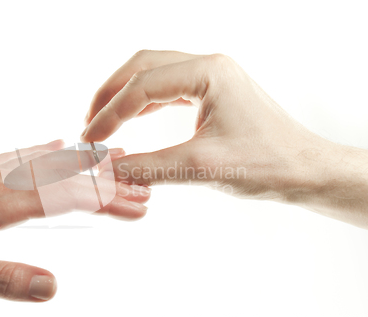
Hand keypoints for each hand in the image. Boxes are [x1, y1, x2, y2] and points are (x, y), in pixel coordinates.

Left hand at [0, 140, 150, 301]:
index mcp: (1, 204)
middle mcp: (2, 181)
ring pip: (49, 161)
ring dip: (86, 162)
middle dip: (108, 183)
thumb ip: (2, 279)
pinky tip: (58, 145)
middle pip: (67, 177)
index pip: (68, 199)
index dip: (106, 202)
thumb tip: (51, 287)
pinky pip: (21, 154)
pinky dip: (46, 150)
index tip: (137, 207)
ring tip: (116, 158)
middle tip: (142, 186)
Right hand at [81, 50, 367, 226]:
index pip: (143, 86)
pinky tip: (131, 120)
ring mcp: (211, 76)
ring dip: (124, 96)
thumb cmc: (266, 164)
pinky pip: (167, 89)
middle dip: (110, 93)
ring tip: (103, 121)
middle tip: (89, 123)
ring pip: (153, 74)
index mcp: (209, 72)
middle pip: (142, 66)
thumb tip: (107, 172)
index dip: (110, 113)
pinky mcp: (212, 92)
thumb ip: (149, 168)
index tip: (90, 140)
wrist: (304, 171)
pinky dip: (144, 103)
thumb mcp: (201, 167)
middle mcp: (209, 66)